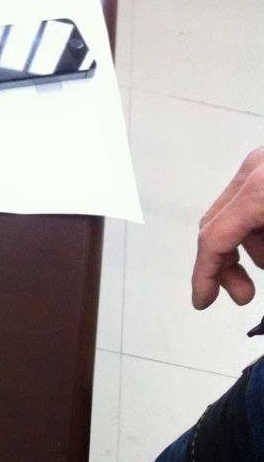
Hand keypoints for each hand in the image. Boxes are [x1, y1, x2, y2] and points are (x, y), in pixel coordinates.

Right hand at [192, 148, 263, 308]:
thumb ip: (263, 256)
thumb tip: (240, 288)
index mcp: (259, 189)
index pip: (213, 240)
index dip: (205, 276)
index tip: (203, 299)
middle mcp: (255, 169)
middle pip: (215, 225)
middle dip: (224, 265)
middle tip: (243, 294)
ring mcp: (263, 162)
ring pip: (233, 212)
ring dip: (246, 245)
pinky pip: (250, 198)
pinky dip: (256, 224)